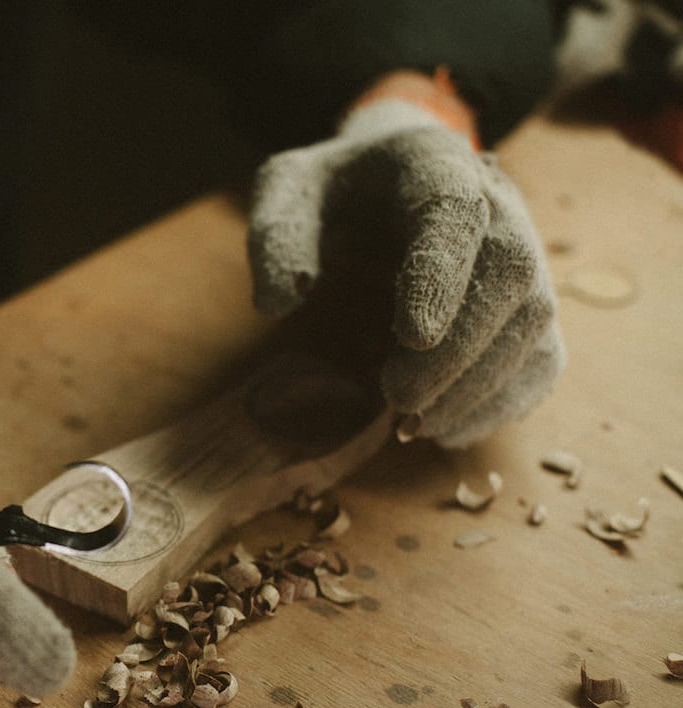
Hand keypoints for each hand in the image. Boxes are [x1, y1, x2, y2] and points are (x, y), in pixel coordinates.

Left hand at [248, 99, 563, 446]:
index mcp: (433, 165)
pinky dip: (504, 401)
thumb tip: (277, 302)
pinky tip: (450, 431)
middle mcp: (495, 203)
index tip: (413, 335)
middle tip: (400, 402)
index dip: (441, 275)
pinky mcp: (526, 301)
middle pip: (509, 274)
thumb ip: (275, 235)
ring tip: (417, 426)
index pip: (454, 213)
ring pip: (533, 320)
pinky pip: (543, 354)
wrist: (390, 175)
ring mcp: (524, 251)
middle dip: (459, 350)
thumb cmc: (335, 188)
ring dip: (481, 386)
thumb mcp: (286, 189)